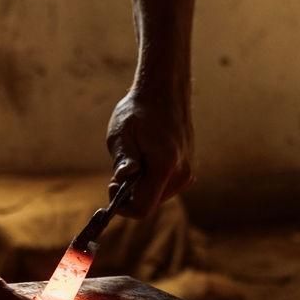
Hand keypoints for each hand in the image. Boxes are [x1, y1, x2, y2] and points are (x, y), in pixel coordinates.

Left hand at [106, 88, 193, 217]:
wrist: (164, 91)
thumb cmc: (139, 111)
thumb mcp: (122, 134)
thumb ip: (124, 159)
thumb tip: (123, 179)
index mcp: (165, 166)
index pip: (143, 208)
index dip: (123, 206)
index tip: (112, 185)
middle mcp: (182, 174)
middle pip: (150, 203)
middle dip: (131, 194)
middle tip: (121, 169)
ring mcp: (187, 173)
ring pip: (157, 196)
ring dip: (141, 185)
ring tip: (135, 157)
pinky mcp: (188, 169)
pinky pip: (164, 186)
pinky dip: (151, 178)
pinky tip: (146, 156)